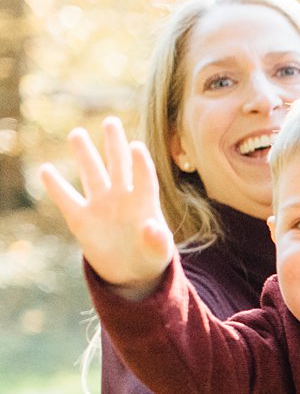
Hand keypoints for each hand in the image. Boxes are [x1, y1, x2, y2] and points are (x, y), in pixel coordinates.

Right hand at [37, 117, 174, 297]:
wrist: (131, 272)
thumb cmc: (151, 258)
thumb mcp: (159, 253)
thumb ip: (158, 241)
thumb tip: (153, 228)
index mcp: (144, 204)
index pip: (143, 179)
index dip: (140, 164)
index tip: (136, 146)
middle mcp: (122, 198)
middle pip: (117, 165)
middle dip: (114, 144)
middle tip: (111, 122)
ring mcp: (100, 205)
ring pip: (91, 174)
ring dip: (85, 155)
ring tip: (77, 134)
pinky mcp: (81, 218)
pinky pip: (66, 198)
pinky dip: (55, 186)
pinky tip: (46, 170)